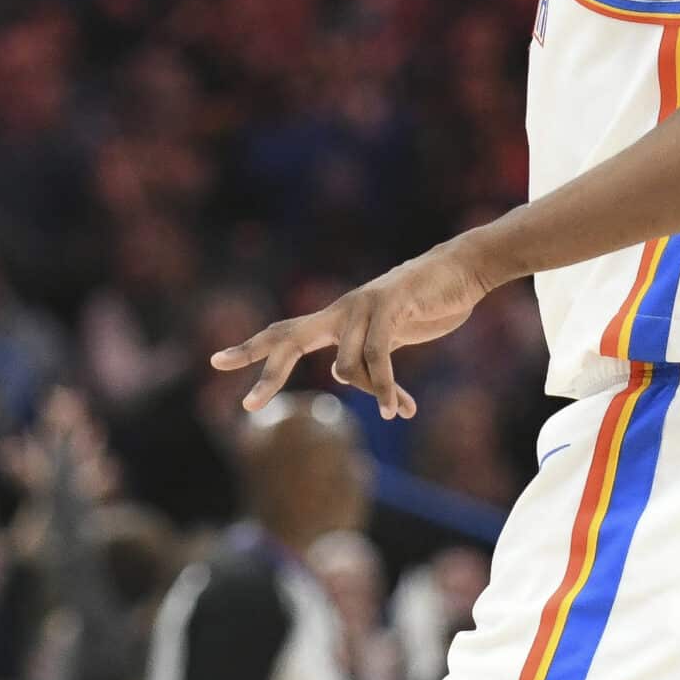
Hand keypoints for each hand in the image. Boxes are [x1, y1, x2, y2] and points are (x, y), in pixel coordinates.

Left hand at [211, 241, 489, 419]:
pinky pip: (377, 355)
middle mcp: (340, 310)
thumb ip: (376, 364)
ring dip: (374, 391)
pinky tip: (396, 408)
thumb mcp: (395, 341)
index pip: (283, 333)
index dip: (250, 348)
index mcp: (336, 319)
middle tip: (247, 405)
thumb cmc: (427, 305)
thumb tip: (372, 395)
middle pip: (288, 338)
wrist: (462, 270)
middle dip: (268, 373)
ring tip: (395, 407)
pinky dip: (385, 387)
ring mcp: (362, 305)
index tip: (216, 362)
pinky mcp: (390, 304)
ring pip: (346, 365)